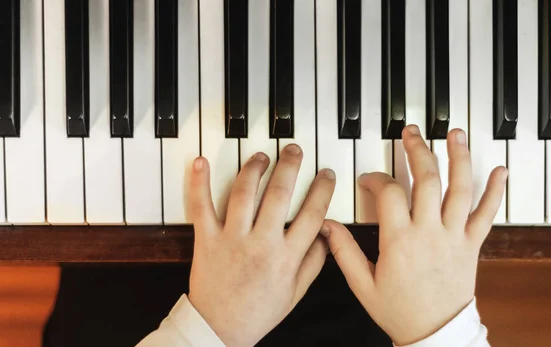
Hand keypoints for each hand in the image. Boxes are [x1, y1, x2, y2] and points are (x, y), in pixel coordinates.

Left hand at [187, 144, 334, 346]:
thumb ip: (314, 262)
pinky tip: (201, 161)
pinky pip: (201, 206)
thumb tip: (325, 234)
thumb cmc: (258, 311)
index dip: (322, 189)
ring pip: (244, 193)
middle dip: (290, 166)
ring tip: (262, 156)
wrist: (219, 329)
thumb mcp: (296, 292)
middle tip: (294, 150)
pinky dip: (199, 182)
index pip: (312, 214)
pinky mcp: (206, 239)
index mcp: (286, 257)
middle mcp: (261, 243)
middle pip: (279, 194)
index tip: (326, 174)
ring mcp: (232, 239)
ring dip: (255, 168)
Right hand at [321, 125, 506, 345]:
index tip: (369, 179)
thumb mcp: (362, 285)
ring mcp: (453, 236)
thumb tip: (327, 226)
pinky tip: (499, 171)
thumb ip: (344, 252)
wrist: (435, 334)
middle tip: (411, 133)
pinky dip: (495, 192)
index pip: (388, 193)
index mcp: (399, 241)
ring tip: (454, 133)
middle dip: (417, 150)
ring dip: (458, 158)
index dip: (375, 178)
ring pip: (459, 189)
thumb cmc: (399, 311)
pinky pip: (486, 214)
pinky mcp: (471, 245)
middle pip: (425, 179)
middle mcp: (428, 232)